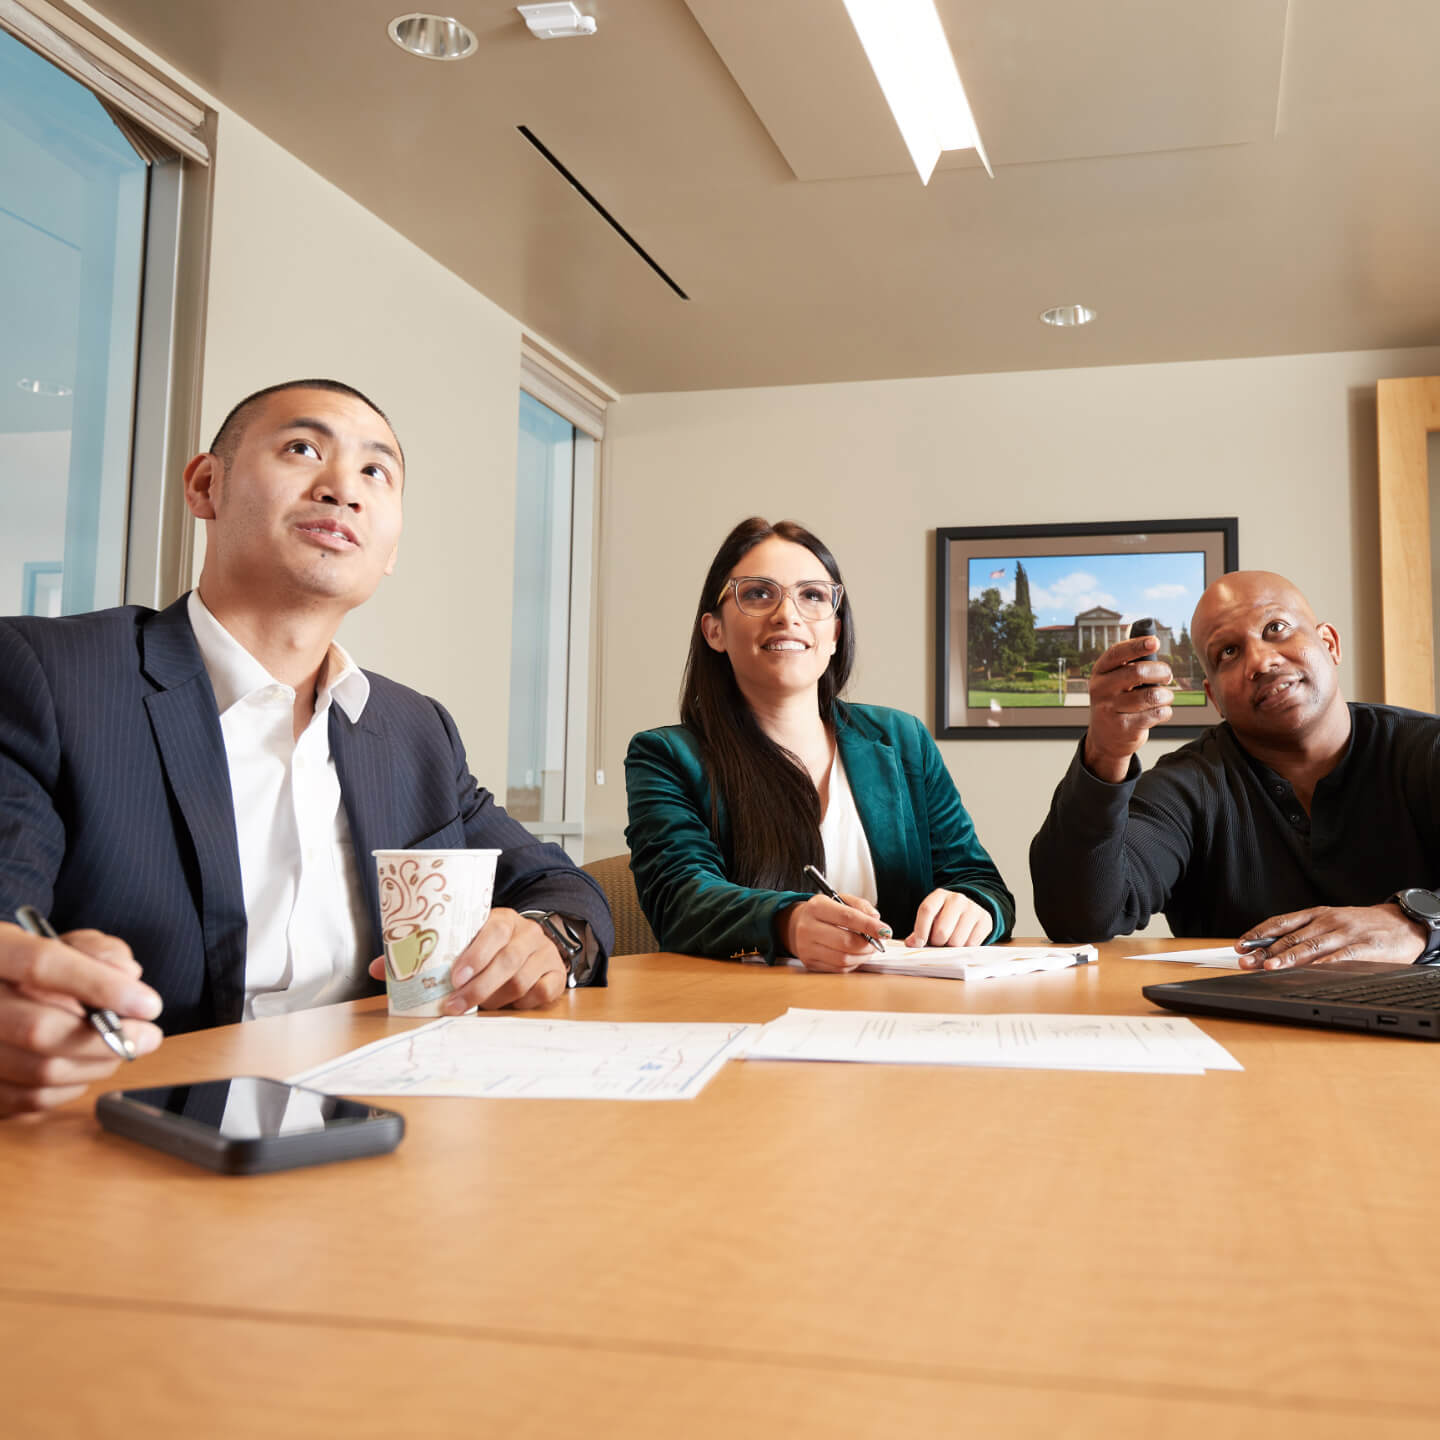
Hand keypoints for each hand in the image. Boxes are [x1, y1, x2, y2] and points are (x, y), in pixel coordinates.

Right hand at [0, 922, 163, 1116]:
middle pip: (39, 1029)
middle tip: (149, 1036)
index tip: (149, 1005)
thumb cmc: (39, 968)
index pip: (41, 965)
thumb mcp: (67, 943)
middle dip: (108, 1039)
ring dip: (95, 1065)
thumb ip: (99, 951)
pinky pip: (28, 1100)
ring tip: (120, 1050)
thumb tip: (128, 975)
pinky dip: (70, 1088)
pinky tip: (86, 1067)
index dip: (100, 986)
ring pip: (38, 1070)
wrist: (0, 993)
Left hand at [369, 908, 567, 1011]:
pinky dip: (523, 1003)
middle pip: (507, 961)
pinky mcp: (556, 974)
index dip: (475, 954)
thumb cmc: (491, 944)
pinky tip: (507, 1005)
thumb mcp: (464, 939)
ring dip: (495, 999)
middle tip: (454, 1006)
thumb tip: (378, 969)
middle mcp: (527, 933)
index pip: (493, 931)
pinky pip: (542, 992)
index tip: (455, 977)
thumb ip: (427, 953)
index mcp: (503, 919)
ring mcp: (544, 953)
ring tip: (475, 1008)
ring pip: (521, 981)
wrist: (537, 942)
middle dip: (478, 987)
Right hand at [779, 895, 890, 972]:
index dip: (870, 926)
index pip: (847, 917)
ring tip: (867, 948)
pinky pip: (838, 968)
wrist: (797, 925)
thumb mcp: (840, 900)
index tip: (885, 931)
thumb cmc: (823, 913)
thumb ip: (860, 906)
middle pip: (846, 942)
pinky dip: (853, 963)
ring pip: (843, 958)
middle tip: (878, 942)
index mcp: (816, 906)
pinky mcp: (810, 962)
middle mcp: (808, 927)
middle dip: (868, 944)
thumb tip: (876, 919)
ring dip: (862, 956)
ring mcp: (807, 947)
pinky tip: (855, 955)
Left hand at [907, 889, 993, 947]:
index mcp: (939, 895)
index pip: (927, 910)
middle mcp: (957, 899)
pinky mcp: (985, 920)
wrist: (969, 910)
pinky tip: (963, 940)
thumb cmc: (944, 917)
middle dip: (937, 942)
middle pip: (942, 931)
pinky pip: (971, 945)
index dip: (920, 931)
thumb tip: (911, 944)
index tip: (918, 943)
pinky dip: (964, 948)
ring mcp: (973, 909)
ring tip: (950, 940)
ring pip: (956, 942)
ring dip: (951, 947)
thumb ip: (919, 930)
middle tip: (938, 941)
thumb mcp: (930, 918)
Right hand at [1083, 636, 1174, 782]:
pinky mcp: (1125, 728)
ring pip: (1151, 695)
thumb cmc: (1117, 703)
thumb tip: (1152, 643)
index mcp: (1099, 673)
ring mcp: (1110, 710)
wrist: (1105, 740)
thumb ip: (1128, 665)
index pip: (1116, 654)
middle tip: (1168, 676)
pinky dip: (1165, 711)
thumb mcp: (1113, 683)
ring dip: (1166, 695)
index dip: (1136, 645)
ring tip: (1165, 697)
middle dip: (1161, 671)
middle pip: (1137, 672)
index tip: (1155, 642)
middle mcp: (1101, 690)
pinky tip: (1160, 712)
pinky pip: (1157, 714)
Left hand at [1236, 904, 1427, 969]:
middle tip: (1246, 962)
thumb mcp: (1331, 921)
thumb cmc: (1362, 925)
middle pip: (1290, 937)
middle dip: (1265, 951)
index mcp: (1317, 914)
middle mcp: (1327, 922)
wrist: (1403, 922)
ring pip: (1311, 946)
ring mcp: (1345, 934)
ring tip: (1269, 967)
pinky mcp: (1364, 948)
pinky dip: (1323, 965)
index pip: (1280, 923)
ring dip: (1288, 958)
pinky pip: (1340, 957)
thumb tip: (1271, 949)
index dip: (1258, 934)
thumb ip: (1306, 933)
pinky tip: (1309, 972)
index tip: (1240, 945)